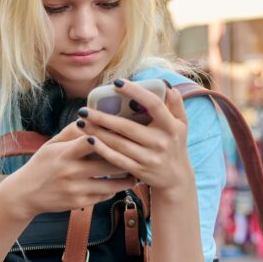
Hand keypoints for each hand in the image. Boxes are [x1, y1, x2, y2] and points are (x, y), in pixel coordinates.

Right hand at [0, 122, 137, 220]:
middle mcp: (71, 171)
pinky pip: (104, 195)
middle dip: (126, 157)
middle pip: (107, 163)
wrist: (25, 194)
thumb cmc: (42, 164)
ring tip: (138, 171)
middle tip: (142, 152)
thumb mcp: (52, 145)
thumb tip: (93, 117)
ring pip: (111, 183)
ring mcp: (76, 189)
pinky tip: (122, 183)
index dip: (108, 136)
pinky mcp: (79, 203)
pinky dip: (114, 189)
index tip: (125, 132)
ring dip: (127, 178)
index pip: (90, 141)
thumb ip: (72, 132)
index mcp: (64, 153)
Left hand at [75, 79, 194, 199]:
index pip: (153, 105)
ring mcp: (149, 158)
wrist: (176, 179)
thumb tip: (167, 86)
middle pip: (127, 127)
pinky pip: (117, 159)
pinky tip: (88, 140)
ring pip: (118, 144)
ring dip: (97, 132)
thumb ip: (175, 104)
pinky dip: (102, 150)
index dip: (136, 92)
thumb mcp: (182, 124)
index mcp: (170, 126)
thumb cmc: (175, 144)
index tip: (117, 83)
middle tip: (83, 110)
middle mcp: (160, 142)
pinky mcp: (139, 170)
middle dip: (102, 118)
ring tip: (80, 122)